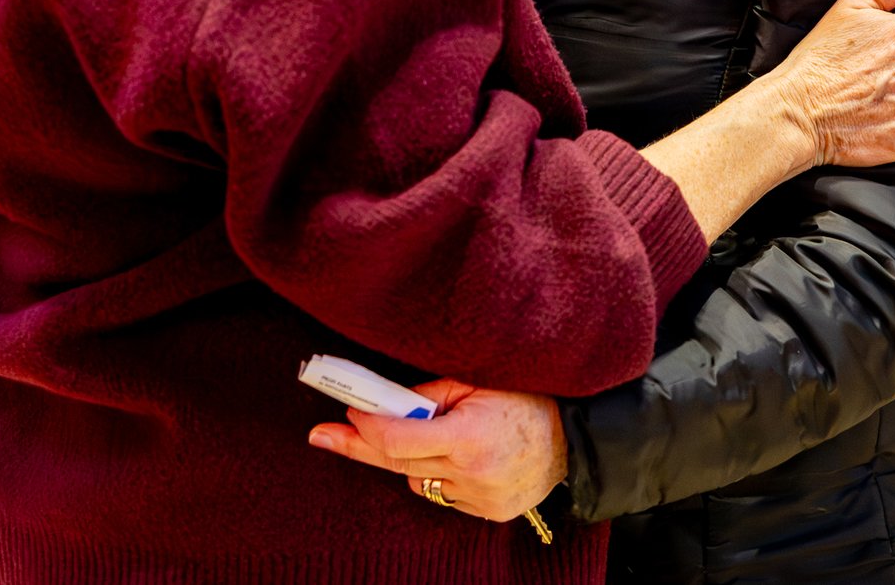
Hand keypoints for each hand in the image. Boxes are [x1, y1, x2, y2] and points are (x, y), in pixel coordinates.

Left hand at [308, 380, 564, 522]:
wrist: (574, 439)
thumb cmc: (524, 398)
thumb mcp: (476, 382)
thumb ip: (428, 396)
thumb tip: (384, 404)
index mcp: (468, 435)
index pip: (397, 439)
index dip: (366, 426)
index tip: (345, 412)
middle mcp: (471, 472)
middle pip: (397, 463)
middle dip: (358, 445)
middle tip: (320, 435)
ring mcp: (479, 498)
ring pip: (419, 481)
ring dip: (412, 460)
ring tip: (438, 435)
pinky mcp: (487, 513)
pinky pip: (444, 494)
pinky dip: (442, 475)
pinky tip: (464, 456)